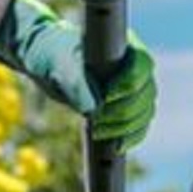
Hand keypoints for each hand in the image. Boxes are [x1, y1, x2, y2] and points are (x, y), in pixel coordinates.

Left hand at [0, 0, 155, 150]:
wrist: (47, 63)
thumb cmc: (51, 54)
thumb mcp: (58, 63)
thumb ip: (74, 81)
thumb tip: (92, 109)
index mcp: (121, 46)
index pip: (142, 64)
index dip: (130, 84)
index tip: (106, 97)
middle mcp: (132, 66)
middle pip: (146, 93)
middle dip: (123, 112)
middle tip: (96, 120)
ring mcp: (133, 87)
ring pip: (145, 112)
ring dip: (125, 128)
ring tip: (97, 131)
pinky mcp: (127, 107)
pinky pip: (140, 126)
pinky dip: (131, 137)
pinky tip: (115, 145)